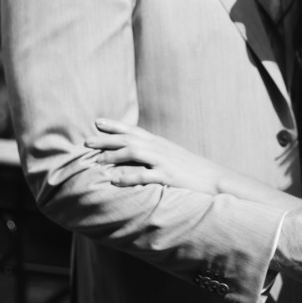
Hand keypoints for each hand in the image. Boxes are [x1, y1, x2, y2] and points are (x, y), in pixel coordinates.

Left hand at [84, 120, 222, 194]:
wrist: (215, 179)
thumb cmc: (192, 170)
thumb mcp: (172, 156)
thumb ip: (155, 153)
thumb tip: (138, 154)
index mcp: (159, 143)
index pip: (132, 129)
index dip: (114, 125)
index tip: (96, 122)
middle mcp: (159, 148)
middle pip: (128, 139)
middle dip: (106, 139)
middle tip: (86, 142)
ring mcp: (163, 161)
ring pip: (133, 152)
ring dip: (113, 156)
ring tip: (96, 161)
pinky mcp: (168, 176)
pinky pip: (144, 175)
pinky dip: (127, 177)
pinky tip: (114, 180)